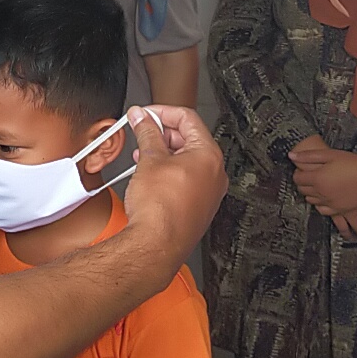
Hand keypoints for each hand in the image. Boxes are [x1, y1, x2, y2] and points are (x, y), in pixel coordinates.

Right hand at [119, 105, 226, 260]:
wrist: (156, 246)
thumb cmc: (159, 209)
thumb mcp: (149, 160)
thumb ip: (146, 132)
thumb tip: (142, 118)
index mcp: (209, 155)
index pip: (187, 119)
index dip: (162, 112)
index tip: (145, 114)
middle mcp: (215, 173)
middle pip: (189, 138)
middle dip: (162, 132)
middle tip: (141, 131)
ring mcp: (209, 191)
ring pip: (188, 160)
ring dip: (164, 152)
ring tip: (142, 154)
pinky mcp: (200, 206)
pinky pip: (188, 179)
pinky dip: (170, 171)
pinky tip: (151, 175)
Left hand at [290, 138, 356, 215]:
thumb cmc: (353, 163)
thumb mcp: (329, 155)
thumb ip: (308, 156)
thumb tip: (291, 156)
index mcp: (317, 178)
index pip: (297, 178)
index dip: (298, 172)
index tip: (303, 169)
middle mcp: (321, 193)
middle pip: (303, 190)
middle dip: (303, 182)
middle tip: (310, 176)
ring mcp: (330, 203)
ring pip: (311, 200)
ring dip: (311, 193)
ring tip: (319, 185)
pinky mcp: (339, 209)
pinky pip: (322, 210)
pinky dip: (320, 204)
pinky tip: (325, 196)